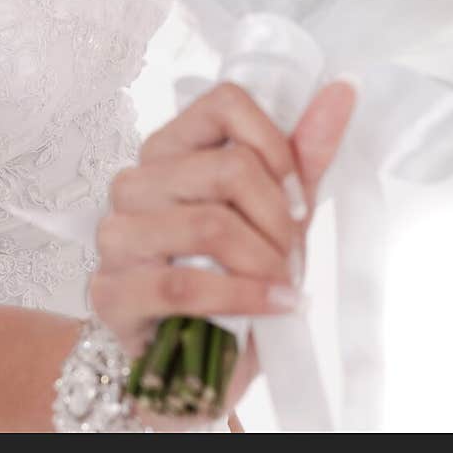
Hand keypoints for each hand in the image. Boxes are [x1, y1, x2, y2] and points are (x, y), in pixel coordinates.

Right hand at [87, 78, 357, 429]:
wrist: (191, 362)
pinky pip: (185, 286)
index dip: (275, 146)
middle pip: (228, 167)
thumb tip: (343, 90)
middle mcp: (134, 181)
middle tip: (292, 254)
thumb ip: (304, 154)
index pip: (224, 102)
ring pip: (210, 224)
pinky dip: (243, 297)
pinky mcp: (110, 290)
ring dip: (264, 262)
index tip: (297, 197)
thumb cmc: (231, 275)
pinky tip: (271, 307)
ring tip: (281, 284)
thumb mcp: (274, 213)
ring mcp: (116, 233)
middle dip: (279, 220)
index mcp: (169, 148)